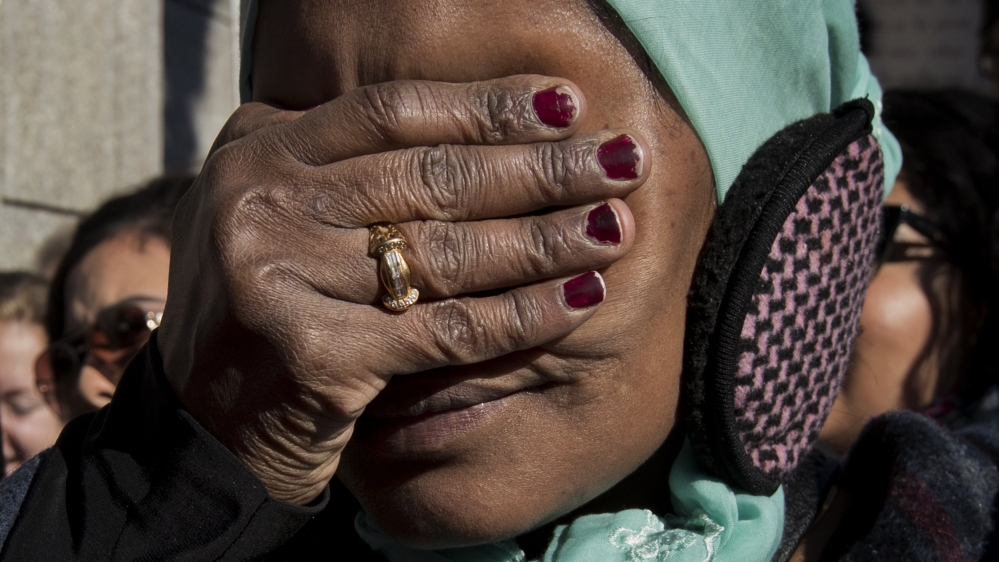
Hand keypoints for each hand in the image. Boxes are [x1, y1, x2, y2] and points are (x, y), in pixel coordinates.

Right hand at [157, 76, 647, 503]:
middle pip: (432, 177)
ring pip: (449, 252)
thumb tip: (471, 125)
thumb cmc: (260, 312)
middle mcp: (264, 207)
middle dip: (541, 168)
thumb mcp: (275, 214)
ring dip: (548, 238)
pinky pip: (448, 327)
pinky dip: (524, 314)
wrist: (202, 426)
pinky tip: (581, 297)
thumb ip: (340, 166)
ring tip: (616, 224)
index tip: (566, 103)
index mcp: (257, 154)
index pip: (392, 111)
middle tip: (621, 159)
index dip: (488, 106)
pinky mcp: (317, 357)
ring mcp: (283, 281)